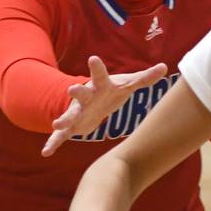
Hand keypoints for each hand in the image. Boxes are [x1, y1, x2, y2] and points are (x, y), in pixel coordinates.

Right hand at [42, 56, 166, 156]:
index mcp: (99, 86)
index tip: (93, 58)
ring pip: (69, 115)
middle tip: (72, 89)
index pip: (100, 75)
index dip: (97, 67)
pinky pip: (61, 136)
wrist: (91, 102)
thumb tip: (164, 68)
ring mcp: (77, 111)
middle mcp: (86, 97)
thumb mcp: (127, 84)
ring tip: (57, 124)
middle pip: (81, 94)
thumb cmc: (111, 91)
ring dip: (63, 120)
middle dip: (77, 92)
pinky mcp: (72, 126)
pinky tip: (46, 152)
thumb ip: (144, 78)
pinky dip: (54, 143)